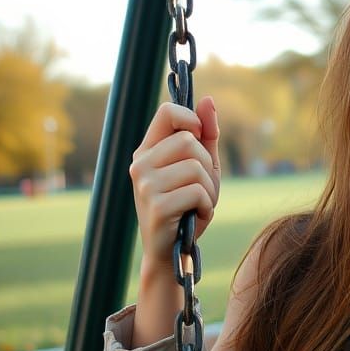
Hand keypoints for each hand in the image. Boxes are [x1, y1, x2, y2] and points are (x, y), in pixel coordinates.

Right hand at [129, 96, 220, 266]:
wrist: (172, 251)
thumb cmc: (187, 206)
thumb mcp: (202, 167)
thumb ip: (206, 135)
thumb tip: (208, 99)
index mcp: (148, 150)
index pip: (167, 112)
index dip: (192, 120)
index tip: (199, 139)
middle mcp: (140, 164)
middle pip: (189, 141)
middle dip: (207, 166)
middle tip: (202, 189)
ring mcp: (144, 184)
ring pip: (196, 167)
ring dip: (209, 190)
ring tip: (199, 204)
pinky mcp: (155, 206)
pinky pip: (197, 192)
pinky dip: (206, 206)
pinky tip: (195, 216)